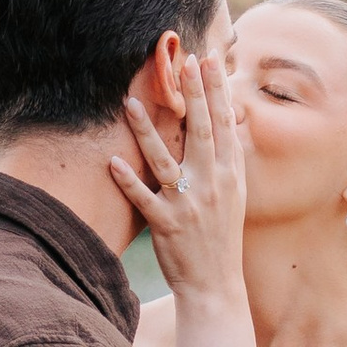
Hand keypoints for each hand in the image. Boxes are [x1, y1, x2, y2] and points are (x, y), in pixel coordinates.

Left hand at [109, 50, 246, 307]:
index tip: (208, 61)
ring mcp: (189, 204)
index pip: (224, 125)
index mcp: (230, 175)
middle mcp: (212, 184)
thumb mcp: (234, 195)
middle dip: (193, 95)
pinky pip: (144, 198)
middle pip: (201, 132)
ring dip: (147, 131)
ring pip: (165, 160)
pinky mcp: (166, 224)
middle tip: (184, 62)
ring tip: (129, 103)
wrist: (216, 285)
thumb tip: (227, 122)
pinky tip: (112, 162)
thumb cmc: (221, 236)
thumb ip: (227, 158)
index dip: (217, 91)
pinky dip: (128, 180)